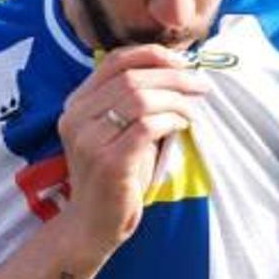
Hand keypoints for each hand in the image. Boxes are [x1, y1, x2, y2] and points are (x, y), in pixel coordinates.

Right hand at [57, 44, 208, 257]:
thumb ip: (134, 100)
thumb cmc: (115, 174)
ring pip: (140, 99)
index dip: (152, 55)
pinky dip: (171, 121)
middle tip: (201, 84)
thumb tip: (179, 70)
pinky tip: (183, 125)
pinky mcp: (108, 162)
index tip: (183, 62)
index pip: (114, 60)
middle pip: (132, 78)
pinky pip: (147, 127)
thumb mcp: (117, 130)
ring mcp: (89, 140)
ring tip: (193, 110)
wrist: (92, 224)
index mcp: (76, 103)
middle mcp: (76, 117)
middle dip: (174, 76)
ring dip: (176, 99)